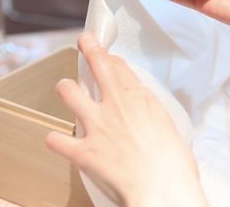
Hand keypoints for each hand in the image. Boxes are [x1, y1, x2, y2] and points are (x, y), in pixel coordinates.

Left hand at [46, 33, 206, 206]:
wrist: (162, 188)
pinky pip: (57, 138)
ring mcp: (96, 125)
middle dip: (88, 47)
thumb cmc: (173, 163)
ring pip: (69, 91)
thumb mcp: (167, 124)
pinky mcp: (83, 150)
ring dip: (66, 89)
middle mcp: (115, 104)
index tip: (108, 55)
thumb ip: (148, 112)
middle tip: (84, 41)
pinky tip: (57, 140)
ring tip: (66, 90)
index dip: (110, 57)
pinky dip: (56, 139)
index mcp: (139, 96)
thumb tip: (143, 114)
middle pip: (97, 63)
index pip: (119, 65)